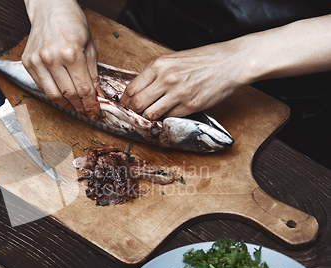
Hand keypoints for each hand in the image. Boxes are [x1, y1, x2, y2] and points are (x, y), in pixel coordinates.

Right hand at [22, 0, 100, 120]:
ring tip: (76, 108)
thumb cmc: (72, 23)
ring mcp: (37, 61)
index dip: (91, 105)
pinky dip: (54, 94)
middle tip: (88, 113)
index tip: (95, 113)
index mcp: (71, 53)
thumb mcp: (90, 47)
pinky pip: (42, 86)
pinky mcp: (28, 63)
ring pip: (53, 95)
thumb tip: (97, 96)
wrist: (50, 8)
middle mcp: (52, 58)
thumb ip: (93, 74)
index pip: (83, 89)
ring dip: (67, 105)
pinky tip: (63, 95)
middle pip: (69, 94)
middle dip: (80, 108)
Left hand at [120, 14, 330, 119]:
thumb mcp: (174, 60)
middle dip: (133, 112)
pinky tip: (167, 115)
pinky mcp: (190, 106)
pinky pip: (169, 117)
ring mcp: (178, 94)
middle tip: (134, 115)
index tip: (126, 106)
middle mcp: (166, 79)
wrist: (231, 63)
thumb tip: (139, 90)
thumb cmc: (203, 59)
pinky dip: (165, 119)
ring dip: (148, 118)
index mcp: (159, 65)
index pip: (131, 88)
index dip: (126, 101)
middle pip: (137, 104)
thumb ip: (156, 74)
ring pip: (151, 114)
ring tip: (150, 117)